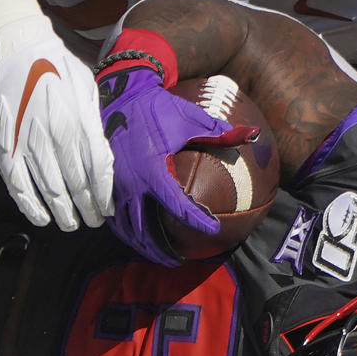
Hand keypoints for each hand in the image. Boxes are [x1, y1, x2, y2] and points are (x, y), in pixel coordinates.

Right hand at [0, 15, 113, 231]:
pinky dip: (30, 205)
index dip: (103, 194)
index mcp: (80, 120)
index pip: (97, 169)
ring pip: (49, 189)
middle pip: (77, 184)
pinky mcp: (6, 145)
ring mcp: (29, 141)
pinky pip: (18, 184)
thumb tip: (104, 157)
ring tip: (71, 224)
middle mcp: (57, 134)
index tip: (108, 209)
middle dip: (87, 208)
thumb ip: (95, 123)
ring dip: (62, 212)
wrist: (17, 49)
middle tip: (93, 222)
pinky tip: (41, 217)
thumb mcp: (88, 88)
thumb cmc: (58, 67)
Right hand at [96, 63, 254, 263]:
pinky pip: (113, 217)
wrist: (119, 95)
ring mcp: (114, 186)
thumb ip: (220, 132)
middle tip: (179, 260)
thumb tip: (252, 135)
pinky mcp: (104, 184)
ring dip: (142, 246)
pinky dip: (126, 232)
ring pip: (126, 229)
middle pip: (146, 231)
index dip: (198, 220)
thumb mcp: (189, 118)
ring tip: (159, 256)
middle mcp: (131, 184)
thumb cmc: (156, 107)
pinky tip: (137, 237)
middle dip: (162, 251)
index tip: (214, 228)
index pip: (179, 206)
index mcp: (153, 171)